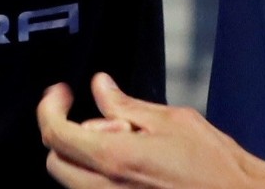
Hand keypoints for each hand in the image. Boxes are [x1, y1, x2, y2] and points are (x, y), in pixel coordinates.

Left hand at [38, 74, 264, 188]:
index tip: (62, 93)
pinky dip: (97, 174)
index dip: (50, 107)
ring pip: (72, 181)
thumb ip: (126, 104)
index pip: (56, 134)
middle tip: (95, 117)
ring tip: (122, 141)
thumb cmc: (214, 164)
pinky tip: (128, 161)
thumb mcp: (171, 120)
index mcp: (114, 159)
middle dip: (63, 134)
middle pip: (55, 162)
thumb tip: (100, 86)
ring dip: (82, 156)